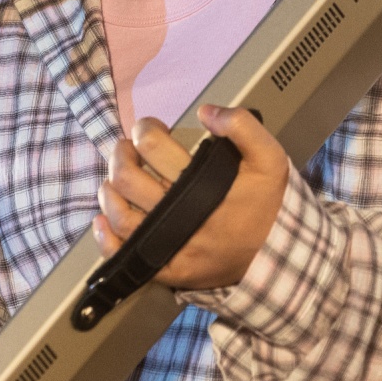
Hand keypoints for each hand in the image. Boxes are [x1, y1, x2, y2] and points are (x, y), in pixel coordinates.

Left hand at [94, 104, 290, 288]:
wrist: (278, 257)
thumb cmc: (269, 205)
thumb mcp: (270, 158)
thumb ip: (244, 126)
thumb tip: (206, 111)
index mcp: (201, 182)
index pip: (152, 146)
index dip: (145, 129)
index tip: (150, 129)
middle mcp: (180, 214)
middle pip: (128, 178)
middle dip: (121, 154)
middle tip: (127, 149)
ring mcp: (170, 244)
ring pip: (120, 214)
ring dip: (108, 190)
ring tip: (114, 179)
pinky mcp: (167, 269)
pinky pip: (125, 254)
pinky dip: (106, 238)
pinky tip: (103, 221)